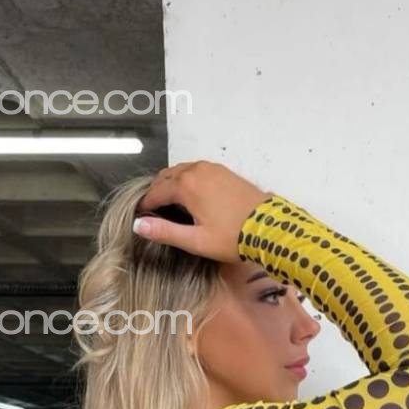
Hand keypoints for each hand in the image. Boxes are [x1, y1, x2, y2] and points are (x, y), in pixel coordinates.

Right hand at [133, 160, 272, 262]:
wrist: (269, 228)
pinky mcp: (225, 172)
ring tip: (170, 202)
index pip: (156, 192)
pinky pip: (198, 171)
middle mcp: (197, 170)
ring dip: (172, 183)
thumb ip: (165, 232)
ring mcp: (212, 168)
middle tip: (154, 209)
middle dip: (157, 191)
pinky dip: (188, 179)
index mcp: (186, 185)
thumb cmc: (232, 238)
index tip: (141, 216)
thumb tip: (138, 225)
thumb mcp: (196, 240)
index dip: (146, 204)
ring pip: (183, 170)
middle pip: (167, 176)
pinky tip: (192, 195)